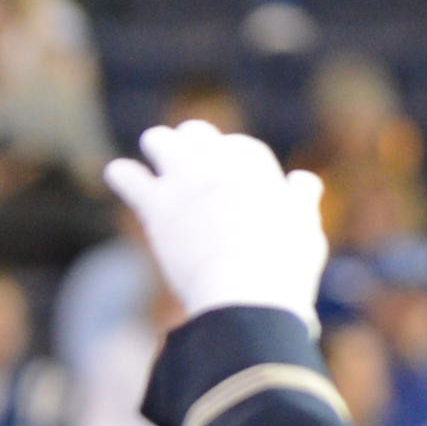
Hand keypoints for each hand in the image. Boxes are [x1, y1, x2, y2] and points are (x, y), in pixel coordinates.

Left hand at [103, 120, 330, 322]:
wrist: (248, 293)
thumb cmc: (283, 266)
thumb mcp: (305, 226)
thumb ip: (301, 197)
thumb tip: (301, 179)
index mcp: (255, 161)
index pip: (234, 146)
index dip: (228, 161)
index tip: (226, 179)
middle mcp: (217, 160)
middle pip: (194, 132)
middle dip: (190, 147)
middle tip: (186, 168)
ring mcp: (183, 179)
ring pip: (157, 140)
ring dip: (156, 150)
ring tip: (155, 168)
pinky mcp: (155, 205)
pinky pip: (124, 174)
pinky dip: (121, 175)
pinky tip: (121, 178)